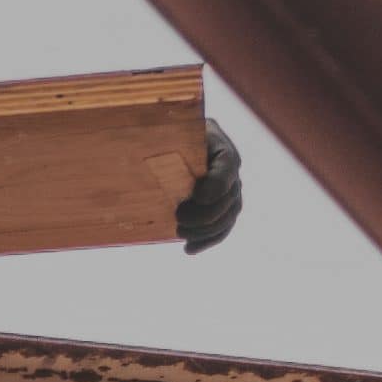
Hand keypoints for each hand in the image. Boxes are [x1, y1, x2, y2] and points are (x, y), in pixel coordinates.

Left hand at [176, 119, 242, 253]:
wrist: (177, 145)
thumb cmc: (173, 135)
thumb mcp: (174, 131)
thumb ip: (172, 137)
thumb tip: (150, 141)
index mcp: (222, 151)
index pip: (228, 169)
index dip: (216, 186)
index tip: (198, 196)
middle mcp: (231, 173)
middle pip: (229, 200)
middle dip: (206, 215)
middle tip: (178, 218)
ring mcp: (230, 194)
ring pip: (227, 218)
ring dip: (205, 231)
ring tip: (179, 233)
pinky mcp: (221, 210)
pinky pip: (221, 230)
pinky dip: (206, 241)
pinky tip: (189, 249)